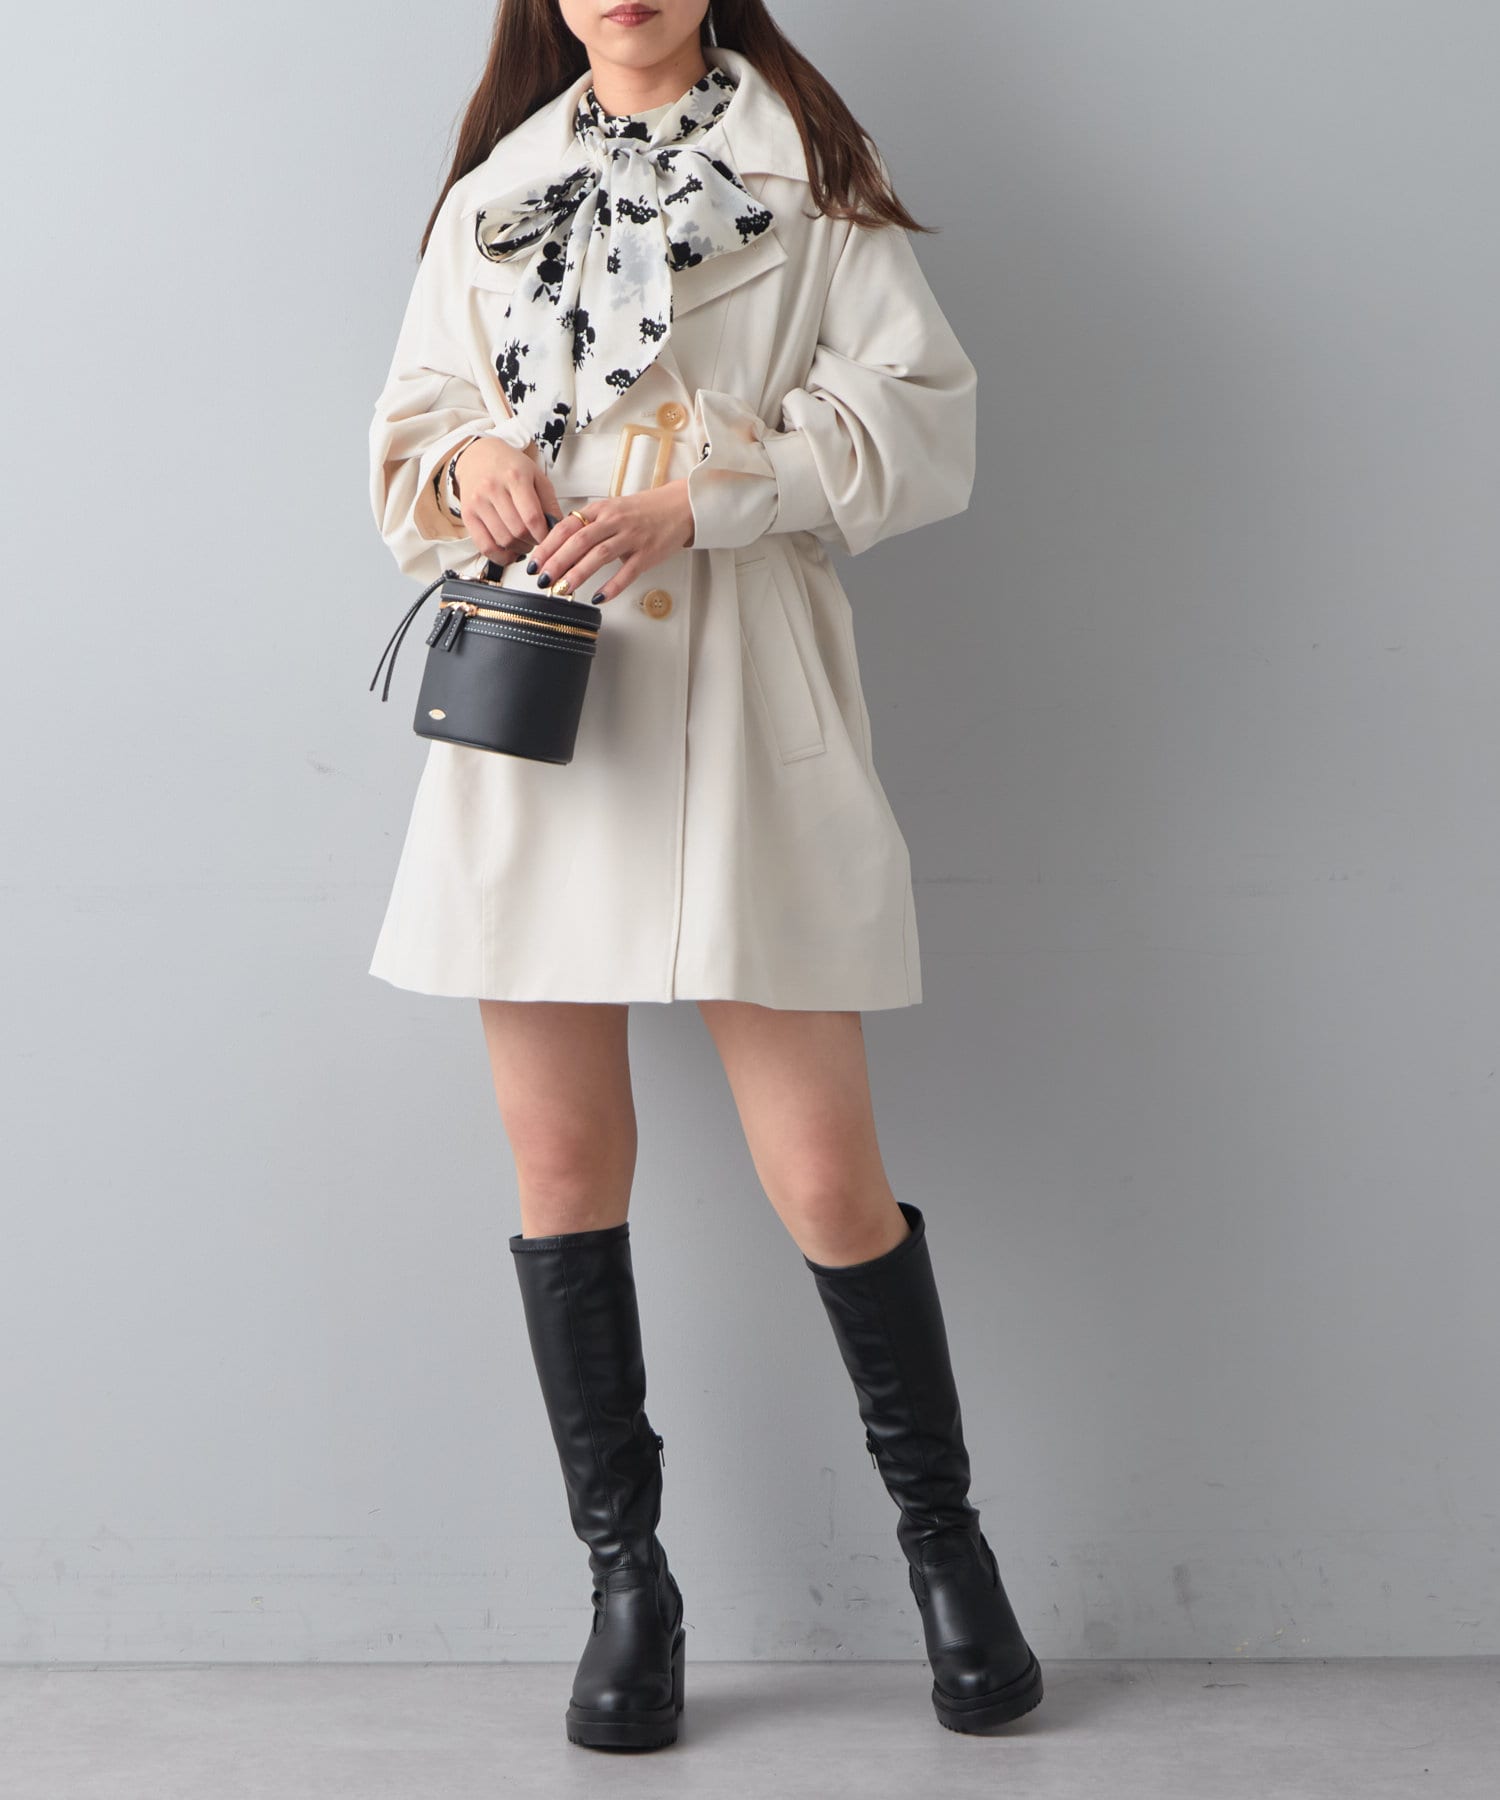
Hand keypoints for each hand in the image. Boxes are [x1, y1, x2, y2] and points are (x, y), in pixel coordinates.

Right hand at [452, 436, 562, 564]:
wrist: (478, 456)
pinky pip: (484, 546)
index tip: (549, 539)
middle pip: (517, 531)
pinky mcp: (467, 515)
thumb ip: (550, 503)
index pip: (532, 518)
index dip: (544, 536)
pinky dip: (500, 556)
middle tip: (537, 540)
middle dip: (532, 543)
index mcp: (515, 477)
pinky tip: (509, 552)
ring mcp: (478, 502)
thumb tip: (558, 530)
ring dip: (518, 549)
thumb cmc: (510, 467)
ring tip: (524, 543)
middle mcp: (493, 488)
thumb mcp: (537, 477)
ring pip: (503, 541)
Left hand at [526, 479, 695, 603]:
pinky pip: (627, 572)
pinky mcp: (648, 554)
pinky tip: (598, 597)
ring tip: (562, 590)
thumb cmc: (643, 511)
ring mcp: (631, 537)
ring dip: (578, 574)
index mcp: (600, 509)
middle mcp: (614, 521)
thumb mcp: (611, 510)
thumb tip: (558, 547)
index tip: (534, 562)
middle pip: (579, 541)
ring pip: (599, 556)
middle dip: (557, 562)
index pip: (567, 526)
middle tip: (542, 580)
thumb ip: (588, 525)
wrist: (680, 507)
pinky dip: (612, 586)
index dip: (548, 545)